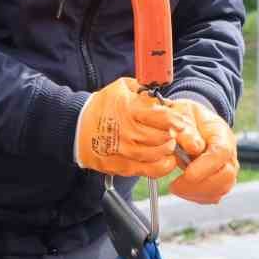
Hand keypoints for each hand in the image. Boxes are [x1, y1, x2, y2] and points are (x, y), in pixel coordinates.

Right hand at [76, 78, 198, 178]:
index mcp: (129, 110)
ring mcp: (124, 151)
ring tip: (166, 143)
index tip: (182, 123)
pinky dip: (162, 166)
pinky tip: (165, 159)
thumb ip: (144, 91)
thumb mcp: (122, 88)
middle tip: (172, 132)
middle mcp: (127, 132)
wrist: (76, 127)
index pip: (163, 117)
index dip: (177, 121)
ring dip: (168, 149)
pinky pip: (150, 170)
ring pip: (159, 155)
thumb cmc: (102, 106)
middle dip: (172, 135)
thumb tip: (164, 98)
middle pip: (163, 138)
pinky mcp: (121, 166)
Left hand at [167, 99, 238, 203]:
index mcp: (222, 133)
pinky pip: (213, 196)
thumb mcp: (182, 113)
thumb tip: (193, 146)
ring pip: (220, 189)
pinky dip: (196, 197)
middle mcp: (230, 153)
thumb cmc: (187, 117)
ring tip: (175, 186)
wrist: (192, 121)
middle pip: (226, 175)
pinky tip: (182, 189)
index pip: (221, 152)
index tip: (187, 174)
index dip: (206, 166)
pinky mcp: (220, 182)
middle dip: (199, 184)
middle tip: (174, 185)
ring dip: (196, 193)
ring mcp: (227, 169)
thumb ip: (187, 129)